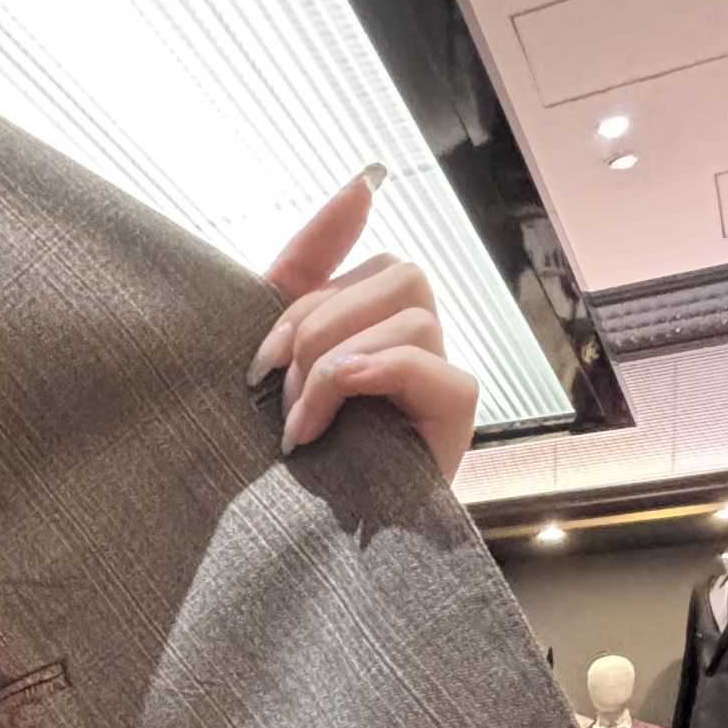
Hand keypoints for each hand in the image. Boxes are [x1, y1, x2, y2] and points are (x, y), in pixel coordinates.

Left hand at [250, 171, 480, 482]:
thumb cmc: (288, 461)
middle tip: (272, 389)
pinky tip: (340, 398)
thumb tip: (365, 178)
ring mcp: (438, 379)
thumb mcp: (275, 358)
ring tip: (299, 423)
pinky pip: (431, 364)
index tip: (272, 297)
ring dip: (337, 361)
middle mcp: (413, 345)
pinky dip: (379, 370)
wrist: (302, 549)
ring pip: (412, 313)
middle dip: (317, 324)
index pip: (366, 256)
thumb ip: (302, 272)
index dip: (324, 248)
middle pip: (394, 273)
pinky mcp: (455, 417)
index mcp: (369, 325)